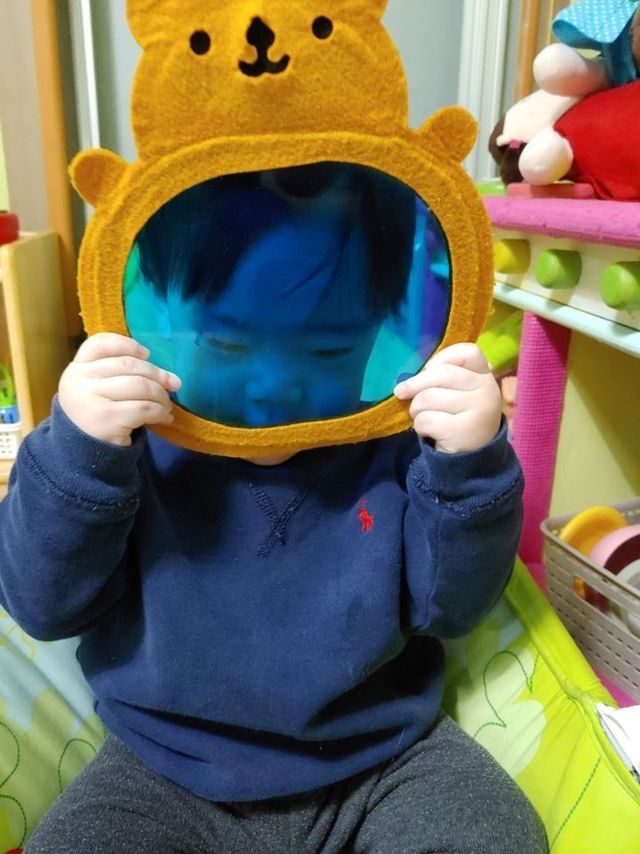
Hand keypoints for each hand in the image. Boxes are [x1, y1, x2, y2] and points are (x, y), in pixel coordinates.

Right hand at [58, 333, 180, 446]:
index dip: (128, 345)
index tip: (147, 354)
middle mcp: (79, 380)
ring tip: (167, 406)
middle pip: (127, 365)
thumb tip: (168, 377)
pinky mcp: (106, 418)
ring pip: (139, 385)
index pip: (100, 344)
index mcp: (76, 368)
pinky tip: (164, 418)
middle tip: (173, 384)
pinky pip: (144, 407)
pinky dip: (160, 412)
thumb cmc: (97, 417)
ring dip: (161, 396)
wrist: (82, 455)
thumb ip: (121, 375)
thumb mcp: (99, 390)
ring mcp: (90, 398)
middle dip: (156, 374)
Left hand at [394, 343, 501, 453]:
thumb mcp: (459, 393)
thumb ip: (441, 379)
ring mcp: (478, 411)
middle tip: (402, 393)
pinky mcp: (463, 431)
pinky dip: (420, 426)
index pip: (468, 352)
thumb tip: (406, 382)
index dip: (442, 357)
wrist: (473, 456)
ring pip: (429, 397)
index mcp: (485, 376)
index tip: (428, 369)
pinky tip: (430, 431)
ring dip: (416, 409)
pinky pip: (426, 419)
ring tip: (423, 416)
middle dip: (415, 384)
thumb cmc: (458, 417)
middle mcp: (487, 390)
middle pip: (441, 374)